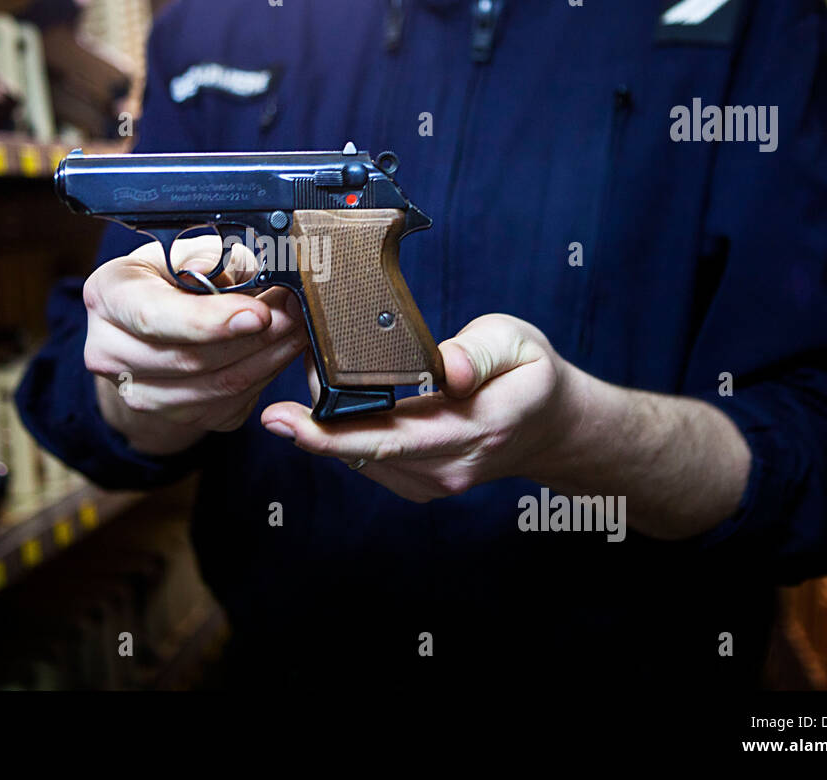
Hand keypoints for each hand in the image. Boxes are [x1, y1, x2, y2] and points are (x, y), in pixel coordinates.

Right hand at [85, 234, 307, 454]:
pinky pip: (229, 404)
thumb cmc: (170, 276)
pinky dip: (264, 377)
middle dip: (256, 335)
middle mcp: (109, 351)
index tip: (259, 313)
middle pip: (191, 358)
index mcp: (107, 296)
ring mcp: (139, 393)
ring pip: (217, 386)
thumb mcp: (184, 249)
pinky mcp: (173, 417)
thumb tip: (253, 272)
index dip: (209, 320)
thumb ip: (212, 258)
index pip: (155, 317)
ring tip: (297, 327)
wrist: (148, 325)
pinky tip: (281, 351)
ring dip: (268, 357)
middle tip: (297, 309)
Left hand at [259, 314, 586, 501]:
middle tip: (274, 412)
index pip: (394, 437)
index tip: (290, 420)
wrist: (552, 427)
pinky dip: (346, 441)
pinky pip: (373, 465)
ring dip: (329, 433)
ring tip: (308, 389)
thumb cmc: (529, 375)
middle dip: (315, 433)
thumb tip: (446, 372)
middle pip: (368, 455)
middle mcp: (452, 465)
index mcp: (476, 426)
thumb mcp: (516, 344)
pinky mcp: (422, 484)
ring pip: (365, 463)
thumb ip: (479, 353)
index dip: (335, 433)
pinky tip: (330, 414)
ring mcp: (437, 482)